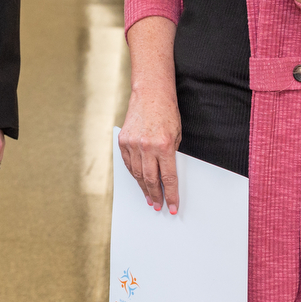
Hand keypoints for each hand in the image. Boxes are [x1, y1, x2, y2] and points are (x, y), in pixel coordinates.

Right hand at [118, 83, 181, 213]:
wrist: (150, 94)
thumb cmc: (167, 113)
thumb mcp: (177, 136)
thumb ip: (171, 156)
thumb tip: (166, 176)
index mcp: (164, 146)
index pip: (168, 178)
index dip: (171, 195)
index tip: (173, 206)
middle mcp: (147, 146)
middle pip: (150, 179)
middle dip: (156, 195)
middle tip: (158, 205)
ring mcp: (133, 144)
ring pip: (137, 174)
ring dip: (143, 187)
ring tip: (149, 197)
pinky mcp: (123, 140)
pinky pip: (127, 163)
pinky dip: (133, 173)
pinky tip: (138, 179)